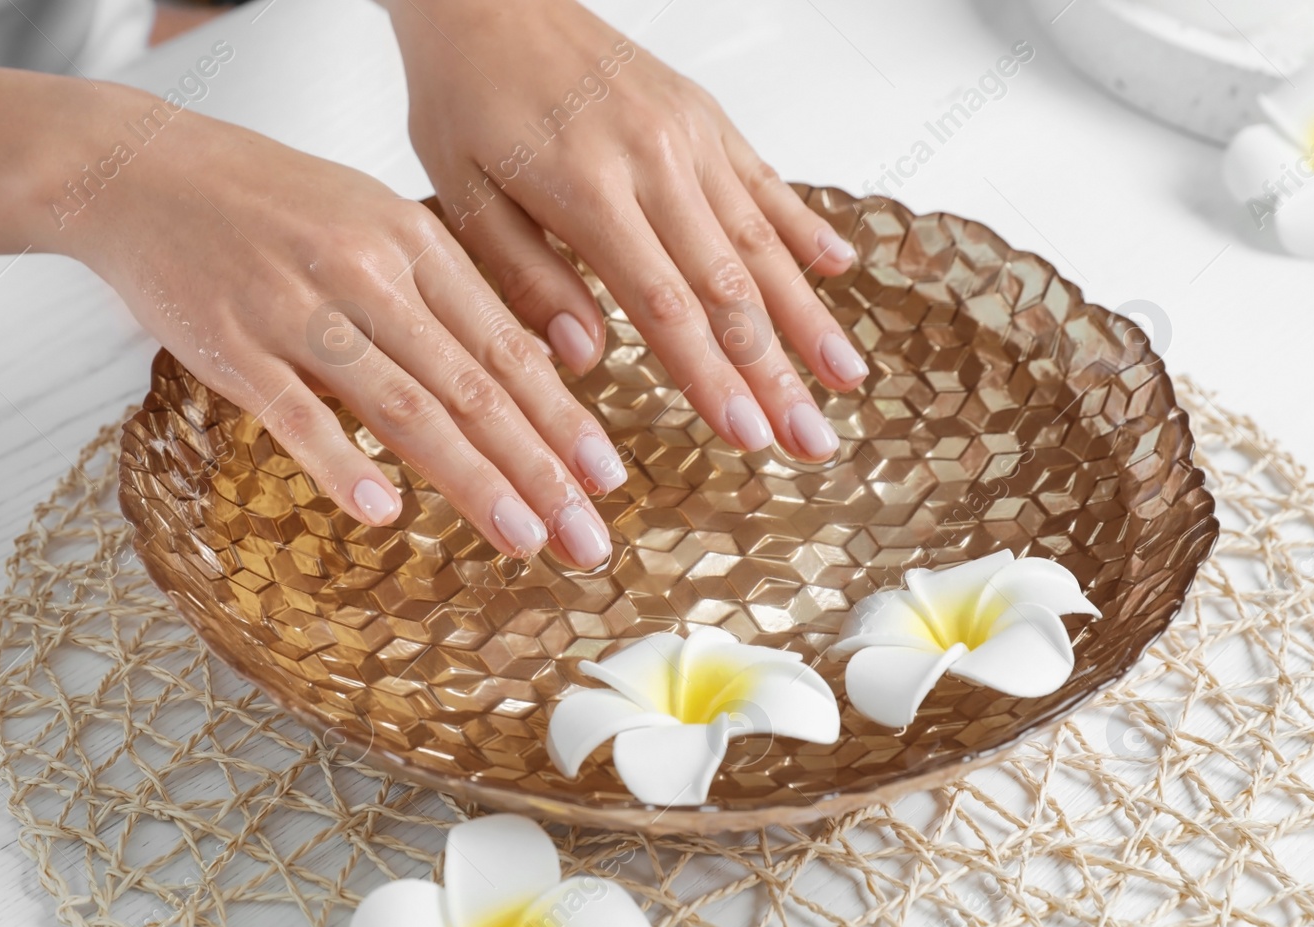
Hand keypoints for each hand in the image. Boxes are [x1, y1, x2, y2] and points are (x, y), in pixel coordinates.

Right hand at [54, 96, 621, 566]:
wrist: (143, 169)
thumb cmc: (269, 203)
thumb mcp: (372, 221)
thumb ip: (441, 291)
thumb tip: (520, 365)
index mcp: (412, 242)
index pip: (505, 346)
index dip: (561, 418)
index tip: (606, 477)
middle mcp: (368, 273)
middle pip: (471, 386)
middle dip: (540, 470)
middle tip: (589, 538)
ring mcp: (299, 309)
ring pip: (403, 406)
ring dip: (472, 480)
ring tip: (523, 539)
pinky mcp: (231, 345)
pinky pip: (295, 413)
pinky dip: (341, 464)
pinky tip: (384, 514)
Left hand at [387, 0, 864, 460]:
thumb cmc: (466, 97)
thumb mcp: (464, 195)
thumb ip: (524, 278)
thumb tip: (585, 357)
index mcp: (590, 188)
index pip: (666, 304)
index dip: (712, 376)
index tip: (748, 435)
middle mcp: (656, 159)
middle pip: (731, 287)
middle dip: (778, 374)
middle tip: (814, 441)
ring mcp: (691, 134)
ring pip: (763, 242)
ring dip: (810, 319)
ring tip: (849, 380)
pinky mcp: (706, 116)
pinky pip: (766, 180)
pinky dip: (805, 230)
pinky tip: (841, 272)